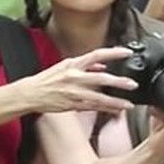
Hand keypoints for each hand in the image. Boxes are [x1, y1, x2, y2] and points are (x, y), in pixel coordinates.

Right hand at [20, 47, 137, 113]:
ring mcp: (74, 93)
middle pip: (101, 78)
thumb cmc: (47, 79)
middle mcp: (74, 77)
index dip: (113, 53)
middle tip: (132, 84)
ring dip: (115, 101)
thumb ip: (85, 65)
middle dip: (118, 82)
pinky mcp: (72, 105)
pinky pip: (92, 108)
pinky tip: (116, 111)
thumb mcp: (64, 66)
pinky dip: (105, 109)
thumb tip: (101, 65)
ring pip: (99, 97)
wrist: (31, 93)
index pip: (97, 55)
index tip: (127, 52)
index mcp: (73, 64)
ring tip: (128, 104)